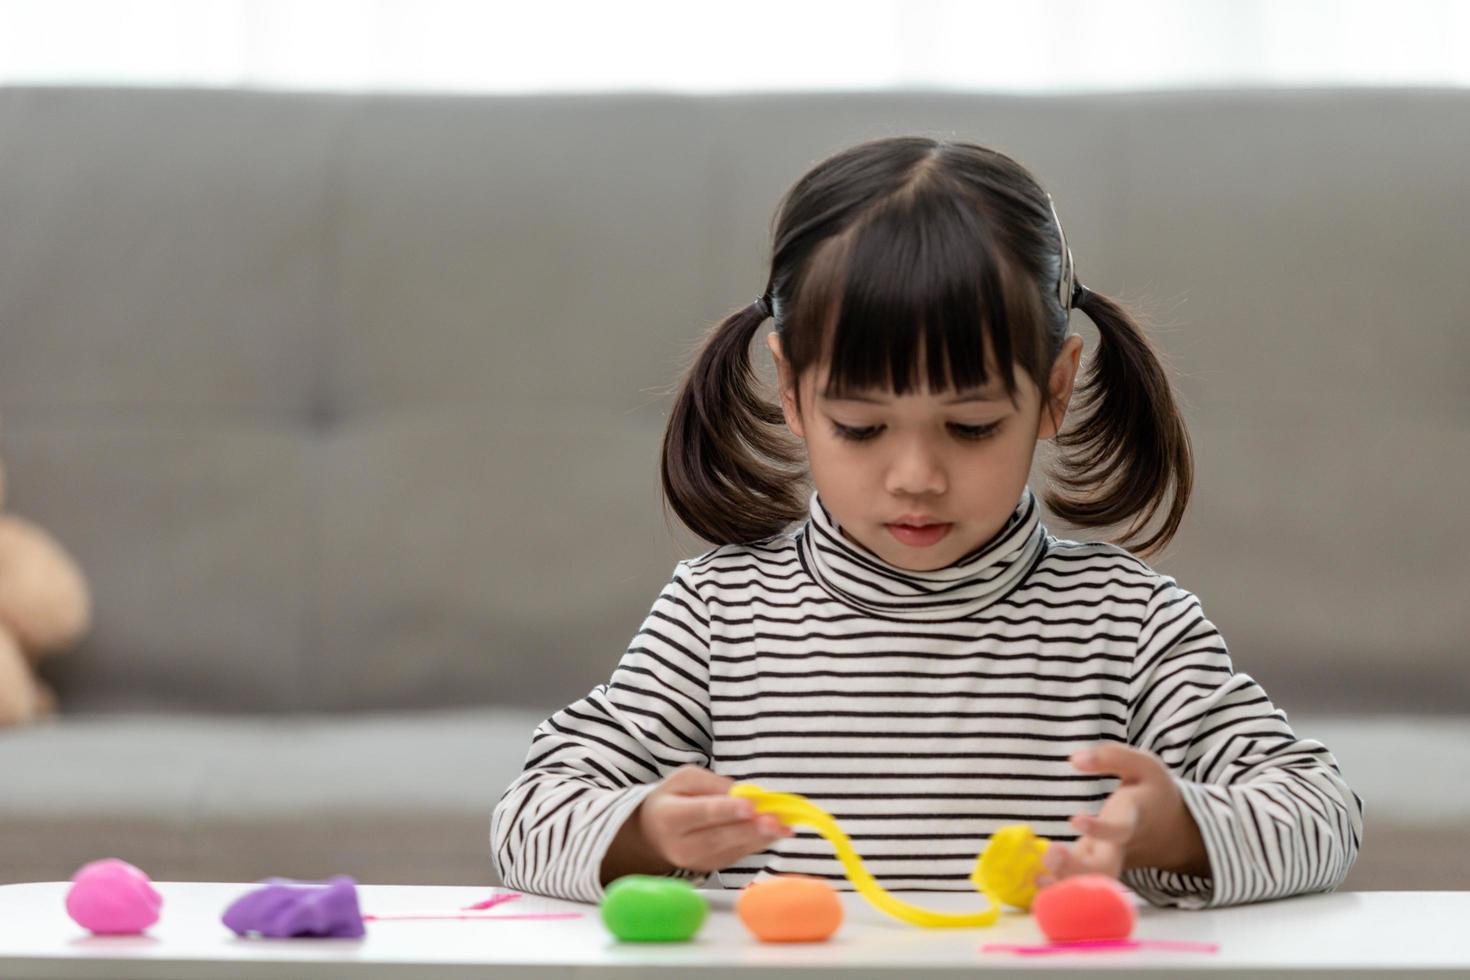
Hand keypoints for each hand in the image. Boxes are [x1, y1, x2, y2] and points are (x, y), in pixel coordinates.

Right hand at [638, 765, 794, 871]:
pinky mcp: (712, 867)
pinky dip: (758, 843)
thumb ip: (713, 784)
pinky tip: (776, 833)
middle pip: (720, 836)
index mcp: (670, 816)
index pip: (701, 813)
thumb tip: (744, 794)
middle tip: (776, 820)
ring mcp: (698, 861)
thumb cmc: (672, 799)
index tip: (749, 806)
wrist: (653, 835)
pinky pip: (738, 854)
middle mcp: (682, 845)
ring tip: (784, 827)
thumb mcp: (684, 779)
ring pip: (733, 849)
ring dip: (761, 838)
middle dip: (751, 828)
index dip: (727, 811)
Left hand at [1035, 744, 1209, 887]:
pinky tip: (1035, 884)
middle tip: (1050, 855)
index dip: (1100, 828)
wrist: (1171, 828)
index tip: (1076, 819)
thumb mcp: (1143, 765)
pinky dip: (1058, 888)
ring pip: (1089, 884)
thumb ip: (1111, 757)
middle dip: (1077, 868)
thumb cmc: (1151, 792)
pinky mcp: (1092, 867)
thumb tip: (1075, 760)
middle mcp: (1119, 848)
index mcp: (1132, 821)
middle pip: (1103, 869)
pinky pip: (1078, 884)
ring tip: (1038, 879)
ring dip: (1064, 885)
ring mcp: (1105, 862)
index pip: (1119, 828)